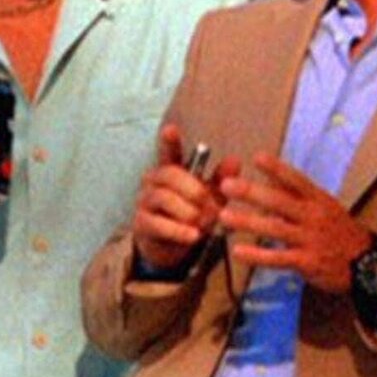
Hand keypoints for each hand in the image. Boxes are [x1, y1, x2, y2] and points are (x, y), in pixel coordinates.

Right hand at [131, 124, 239, 271]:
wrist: (170, 246)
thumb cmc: (190, 214)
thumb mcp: (209, 197)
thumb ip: (220, 180)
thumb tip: (235, 160)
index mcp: (169, 170)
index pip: (168, 152)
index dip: (169, 141)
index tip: (170, 129)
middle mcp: (153, 181)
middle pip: (170, 174)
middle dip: (194, 190)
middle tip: (213, 207)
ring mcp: (144, 201)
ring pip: (165, 198)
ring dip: (189, 212)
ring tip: (204, 224)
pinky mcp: (141, 223)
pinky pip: (159, 223)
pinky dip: (179, 230)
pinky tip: (194, 236)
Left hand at [218, 154, 371, 293]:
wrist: (365, 262)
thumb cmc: (337, 229)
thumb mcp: (323, 204)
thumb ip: (296, 191)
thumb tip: (270, 170)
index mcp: (317, 199)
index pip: (297, 180)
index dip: (277, 169)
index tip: (257, 157)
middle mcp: (314, 216)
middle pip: (281, 202)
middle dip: (252, 192)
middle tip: (227, 185)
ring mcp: (311, 239)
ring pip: (276, 229)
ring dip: (248, 222)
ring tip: (224, 216)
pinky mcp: (307, 262)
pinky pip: (278, 258)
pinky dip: (257, 255)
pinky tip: (238, 252)